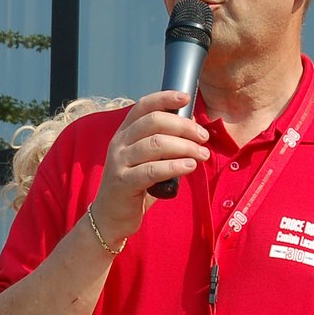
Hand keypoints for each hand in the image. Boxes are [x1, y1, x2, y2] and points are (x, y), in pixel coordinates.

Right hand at [88, 91, 210, 249]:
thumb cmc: (134, 185)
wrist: (110, 216)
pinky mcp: (123, 183)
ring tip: (202, 154)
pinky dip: (175, 166)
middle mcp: (119, 144)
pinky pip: (153, 170)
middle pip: (154, 122)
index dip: (165, 98)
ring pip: (156, 144)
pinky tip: (190, 166)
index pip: (143, 106)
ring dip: (185, 147)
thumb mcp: (144, 159)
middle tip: (203, 137)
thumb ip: (162, 143)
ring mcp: (119, 162)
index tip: (186, 98)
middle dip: (184, 126)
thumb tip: (192, 127)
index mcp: (124, 133)